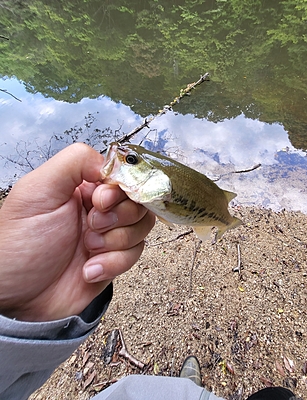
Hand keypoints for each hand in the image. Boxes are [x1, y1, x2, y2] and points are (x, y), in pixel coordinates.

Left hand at [0, 143, 154, 321]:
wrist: (14, 295)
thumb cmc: (18, 243)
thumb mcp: (39, 189)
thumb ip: (75, 161)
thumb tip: (112, 163)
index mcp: (83, 188)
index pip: (123, 177)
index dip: (119, 190)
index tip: (99, 201)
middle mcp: (99, 210)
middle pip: (138, 202)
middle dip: (117, 217)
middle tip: (91, 225)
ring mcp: (107, 236)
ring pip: (141, 228)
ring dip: (115, 241)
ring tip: (87, 247)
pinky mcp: (113, 262)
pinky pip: (134, 256)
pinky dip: (112, 264)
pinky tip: (88, 268)